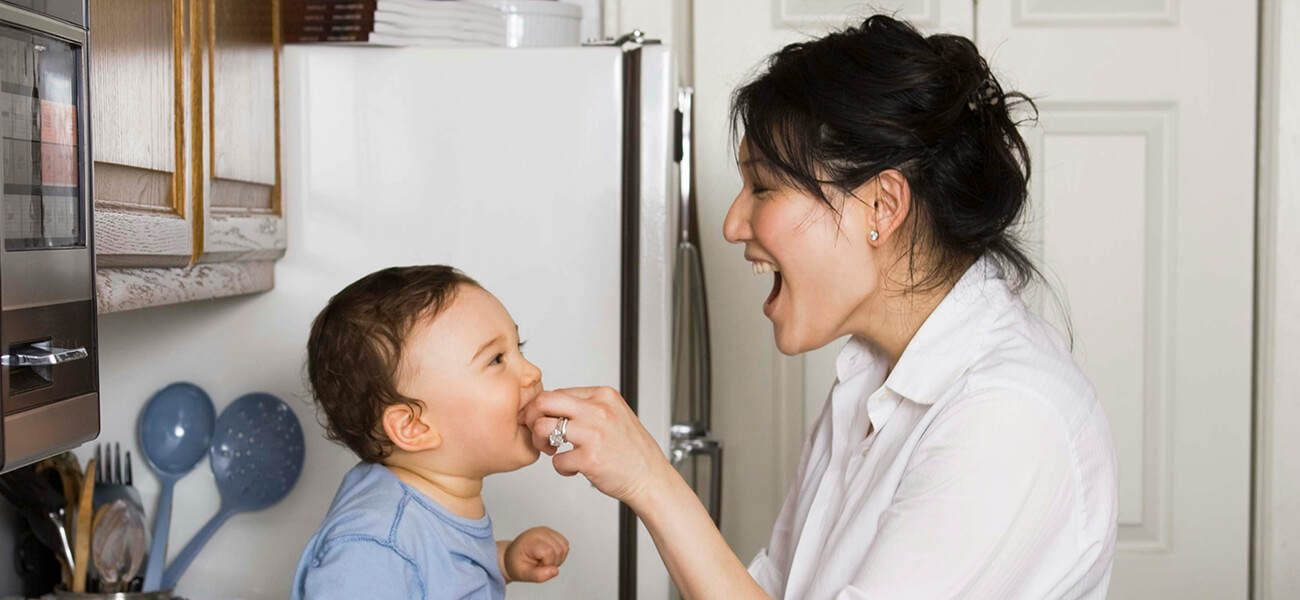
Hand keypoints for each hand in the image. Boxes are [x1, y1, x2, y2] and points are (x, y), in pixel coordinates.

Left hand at [502, 527, 568, 583]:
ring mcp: (547, 531)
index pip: (549, 552)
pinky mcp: (552, 533)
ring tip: (545, 560)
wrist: (512, 555)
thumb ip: (538, 575)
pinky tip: (550, 556)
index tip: (536, 566)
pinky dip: (560, 553)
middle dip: (553, 562)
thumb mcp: (523, 574)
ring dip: (558, 558)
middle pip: (559, 549)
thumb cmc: (516, 563)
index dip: (546, 564)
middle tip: (540, 564)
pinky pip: (565, 544)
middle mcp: (539, 532)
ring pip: (565, 547)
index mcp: (530, 540)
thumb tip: (555, 571)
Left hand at [519, 386, 675, 509]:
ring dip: (541, 442)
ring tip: (553, 450)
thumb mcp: (615, 414)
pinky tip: (574, 468)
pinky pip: (556, 461)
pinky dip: (561, 467)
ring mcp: (593, 434)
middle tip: (537, 431)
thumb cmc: (633, 450)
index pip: (558, 392)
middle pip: (544, 401)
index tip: (542, 420)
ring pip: (543, 428)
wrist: (651, 477)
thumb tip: (554, 406)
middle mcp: (598, 411)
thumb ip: (588, 406)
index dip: (544, 409)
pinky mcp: (589, 459)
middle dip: (532, 417)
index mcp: (603, 396)